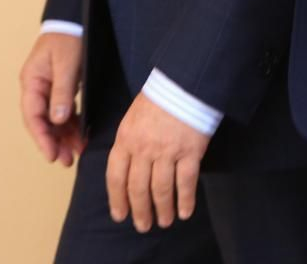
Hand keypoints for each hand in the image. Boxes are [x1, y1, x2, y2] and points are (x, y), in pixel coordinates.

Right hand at [19, 32, 85, 165]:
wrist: (75, 19)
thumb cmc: (69, 38)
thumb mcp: (67, 64)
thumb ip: (61, 92)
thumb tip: (57, 120)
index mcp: (31, 82)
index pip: (33, 116)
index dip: (42, 138)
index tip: (51, 155)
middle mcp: (36, 87)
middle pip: (42, 122)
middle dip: (53, 142)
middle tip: (66, 161)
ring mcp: (47, 88)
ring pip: (53, 119)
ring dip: (63, 136)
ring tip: (75, 153)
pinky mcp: (59, 87)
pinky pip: (63, 110)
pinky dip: (71, 123)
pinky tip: (80, 135)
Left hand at [106, 93, 210, 231]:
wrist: (186, 81)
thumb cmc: (159, 97)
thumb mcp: (133, 117)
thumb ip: (128, 142)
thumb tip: (127, 167)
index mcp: (125, 139)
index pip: (116, 177)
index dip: (117, 199)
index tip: (120, 215)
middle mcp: (143, 148)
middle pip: (137, 188)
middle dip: (140, 210)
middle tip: (143, 225)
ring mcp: (167, 151)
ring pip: (161, 189)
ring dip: (162, 209)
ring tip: (165, 221)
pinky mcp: (190, 151)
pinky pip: (186, 181)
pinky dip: (185, 199)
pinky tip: (185, 210)